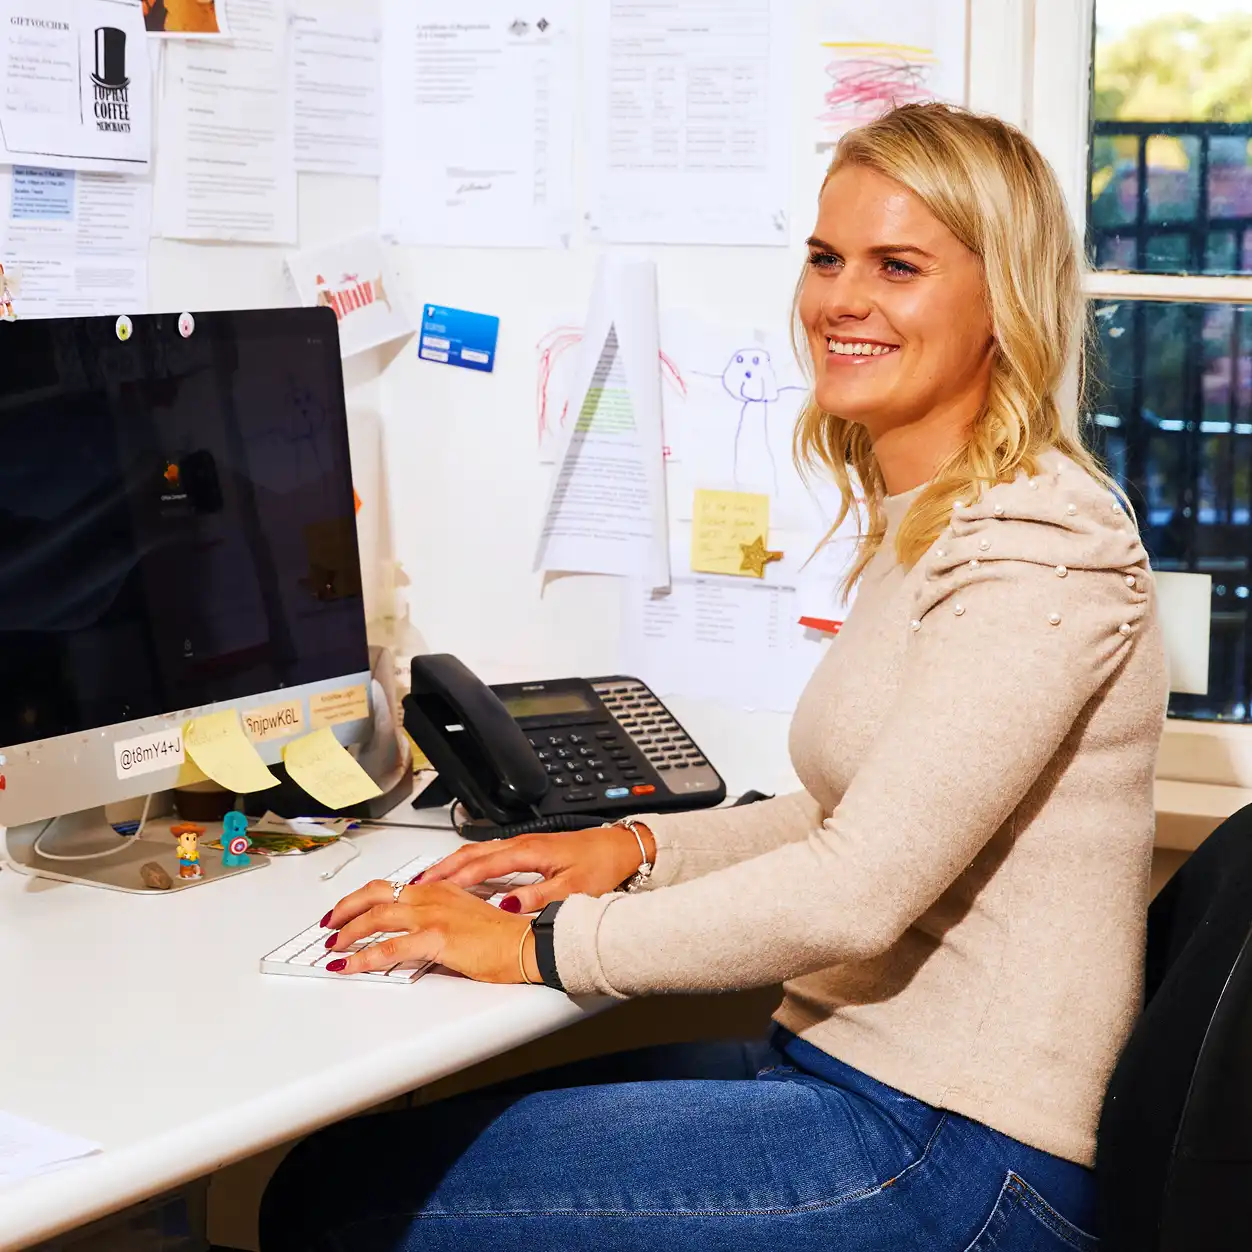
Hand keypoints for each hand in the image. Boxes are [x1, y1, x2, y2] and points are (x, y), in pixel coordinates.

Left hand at [322, 880, 537, 982]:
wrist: (525, 943)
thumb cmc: (503, 936)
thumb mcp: (465, 918)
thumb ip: (438, 920)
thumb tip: (415, 937)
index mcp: (439, 889)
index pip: (390, 886)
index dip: (362, 898)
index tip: (347, 910)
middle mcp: (431, 896)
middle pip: (374, 894)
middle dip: (345, 909)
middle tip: (329, 925)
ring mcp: (432, 915)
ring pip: (375, 918)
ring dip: (347, 933)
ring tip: (333, 947)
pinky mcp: (435, 938)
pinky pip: (388, 949)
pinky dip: (362, 958)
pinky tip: (350, 966)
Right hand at [418, 823, 655, 912]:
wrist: (620, 848)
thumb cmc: (600, 865)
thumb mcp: (572, 888)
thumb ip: (538, 898)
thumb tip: (506, 905)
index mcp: (529, 851)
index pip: (482, 864)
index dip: (453, 877)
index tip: (428, 889)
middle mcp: (522, 843)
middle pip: (472, 853)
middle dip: (441, 868)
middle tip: (414, 885)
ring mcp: (523, 844)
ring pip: (478, 851)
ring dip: (452, 864)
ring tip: (428, 880)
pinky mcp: (528, 848)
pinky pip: (488, 853)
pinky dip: (468, 863)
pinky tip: (462, 874)